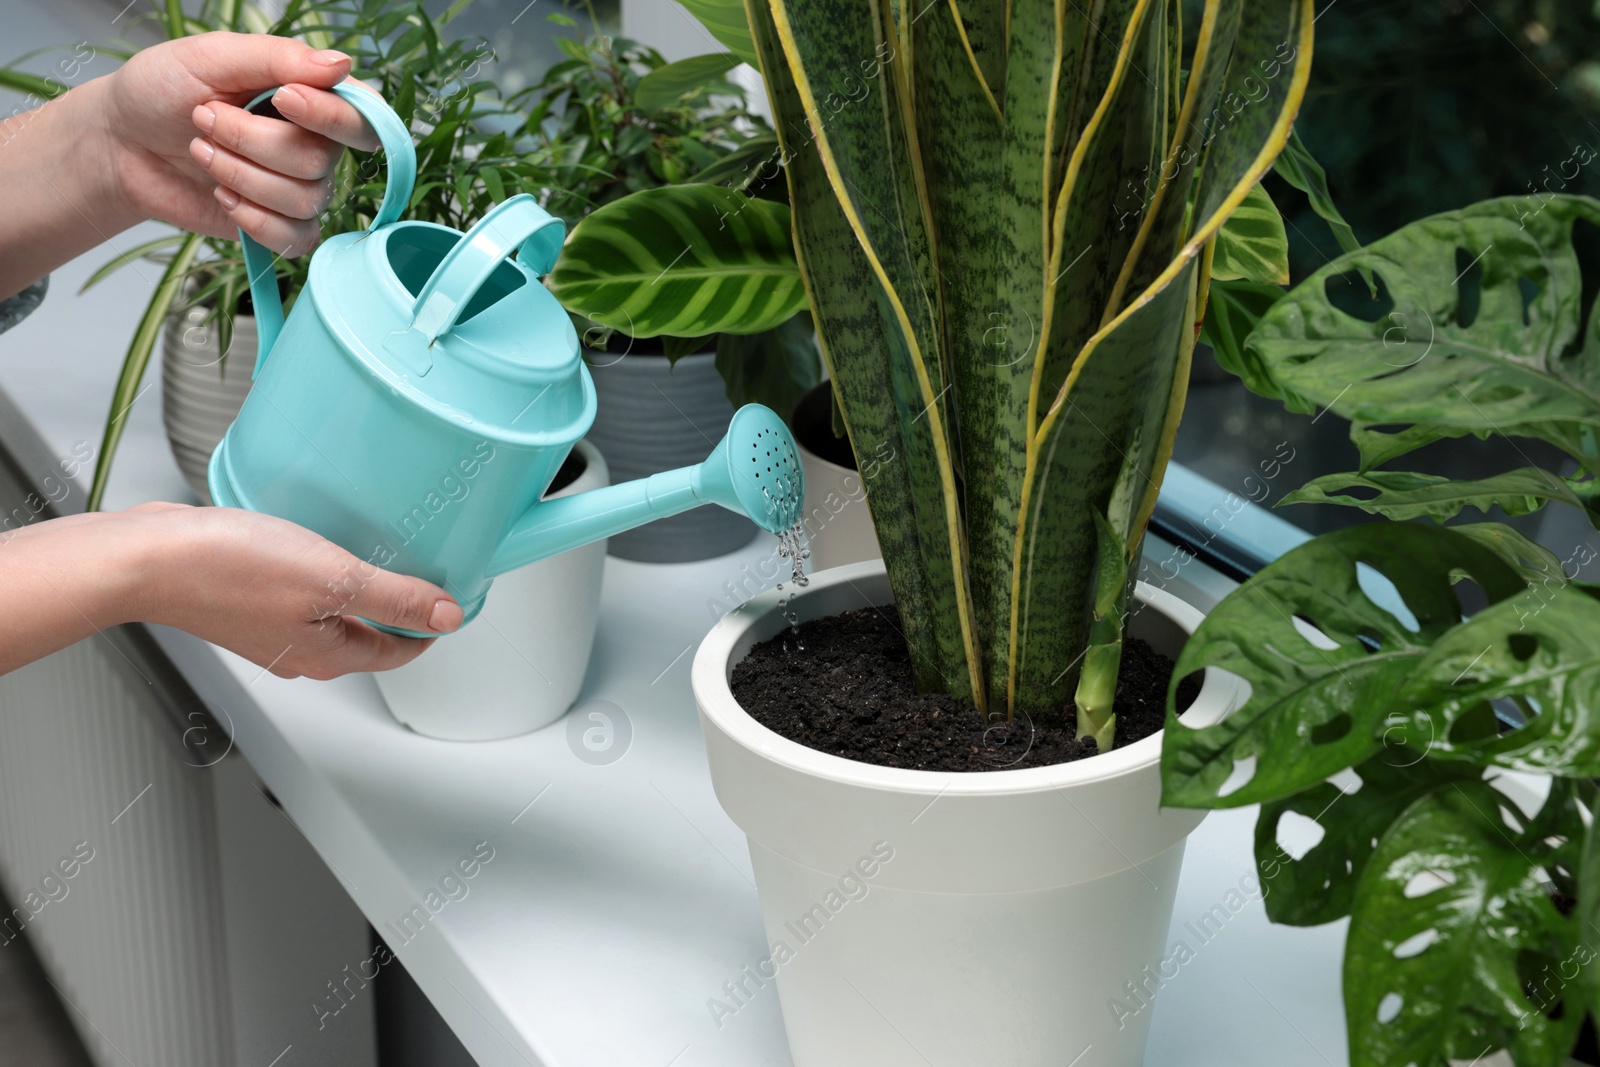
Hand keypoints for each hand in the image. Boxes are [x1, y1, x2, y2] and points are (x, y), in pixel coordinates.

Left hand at [99, 31, 380, 256]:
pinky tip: (224, 195)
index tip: (283, 99)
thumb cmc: (161, 89)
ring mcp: (298, 188)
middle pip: (321, 160)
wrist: (119, 141)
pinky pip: (295, 238)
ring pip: (303, 199)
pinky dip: (254, 219)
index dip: (331, 117)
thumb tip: (342, 65)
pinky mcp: (278, 225)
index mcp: (310, 97)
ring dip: (240, 175)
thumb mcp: (212, 55)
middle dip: (253, 142)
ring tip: (202, 152)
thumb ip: (278, 57)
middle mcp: (314, 144)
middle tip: (205, 118)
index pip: (361, 117)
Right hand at [124, 502, 462, 679]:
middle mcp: (299, 652)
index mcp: (328, 656)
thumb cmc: (229, 568)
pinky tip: (315, 546)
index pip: (399, 652)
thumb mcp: (335, 578)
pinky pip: (298, 596)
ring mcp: (269, 630)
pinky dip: (318, 577)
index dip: (430, 627)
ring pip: (331, 616)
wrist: (149, 557)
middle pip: (367, 636)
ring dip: (357, 591)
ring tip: (375, 556)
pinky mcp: (244, 603)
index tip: (450, 602)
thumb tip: (447, 617)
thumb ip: (395, 597)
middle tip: (421, 574)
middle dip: (397, 610)